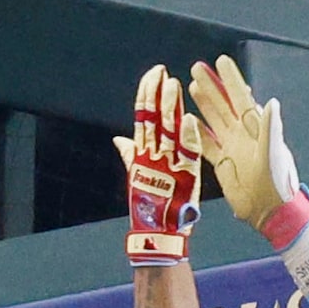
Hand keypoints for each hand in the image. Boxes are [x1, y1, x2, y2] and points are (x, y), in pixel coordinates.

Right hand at [114, 64, 203, 264]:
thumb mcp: (138, 177)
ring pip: (167, 130)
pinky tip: (189, 119)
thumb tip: (119, 139)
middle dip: (157, 94)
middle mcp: (152, 156)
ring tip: (173, 86)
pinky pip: (186, 153)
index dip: (148, 94)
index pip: (144, 116)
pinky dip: (187, 136)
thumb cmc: (150, 208)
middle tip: (161, 72)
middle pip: (154, 118)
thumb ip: (130, 155)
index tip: (153, 74)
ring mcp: (166, 166)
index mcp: (143, 153)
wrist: (158, 235)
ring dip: (170, 107)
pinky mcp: (181, 178)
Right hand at [187, 55, 302, 237]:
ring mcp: (231, 148)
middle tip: (197, 67)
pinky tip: (187, 120)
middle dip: (212, 86)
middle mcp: (242, 135)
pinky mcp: (222, 164)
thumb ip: (271, 128)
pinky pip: (207, 145)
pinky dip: (197, 133)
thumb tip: (270, 101)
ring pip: (214, 120)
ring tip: (192, 85)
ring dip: (204, 104)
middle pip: (223, 104)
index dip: (231, 80)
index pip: (240, 98)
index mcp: (255, 129)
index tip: (221, 61)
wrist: (270, 210)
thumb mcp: (274, 153)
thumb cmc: (277, 181)